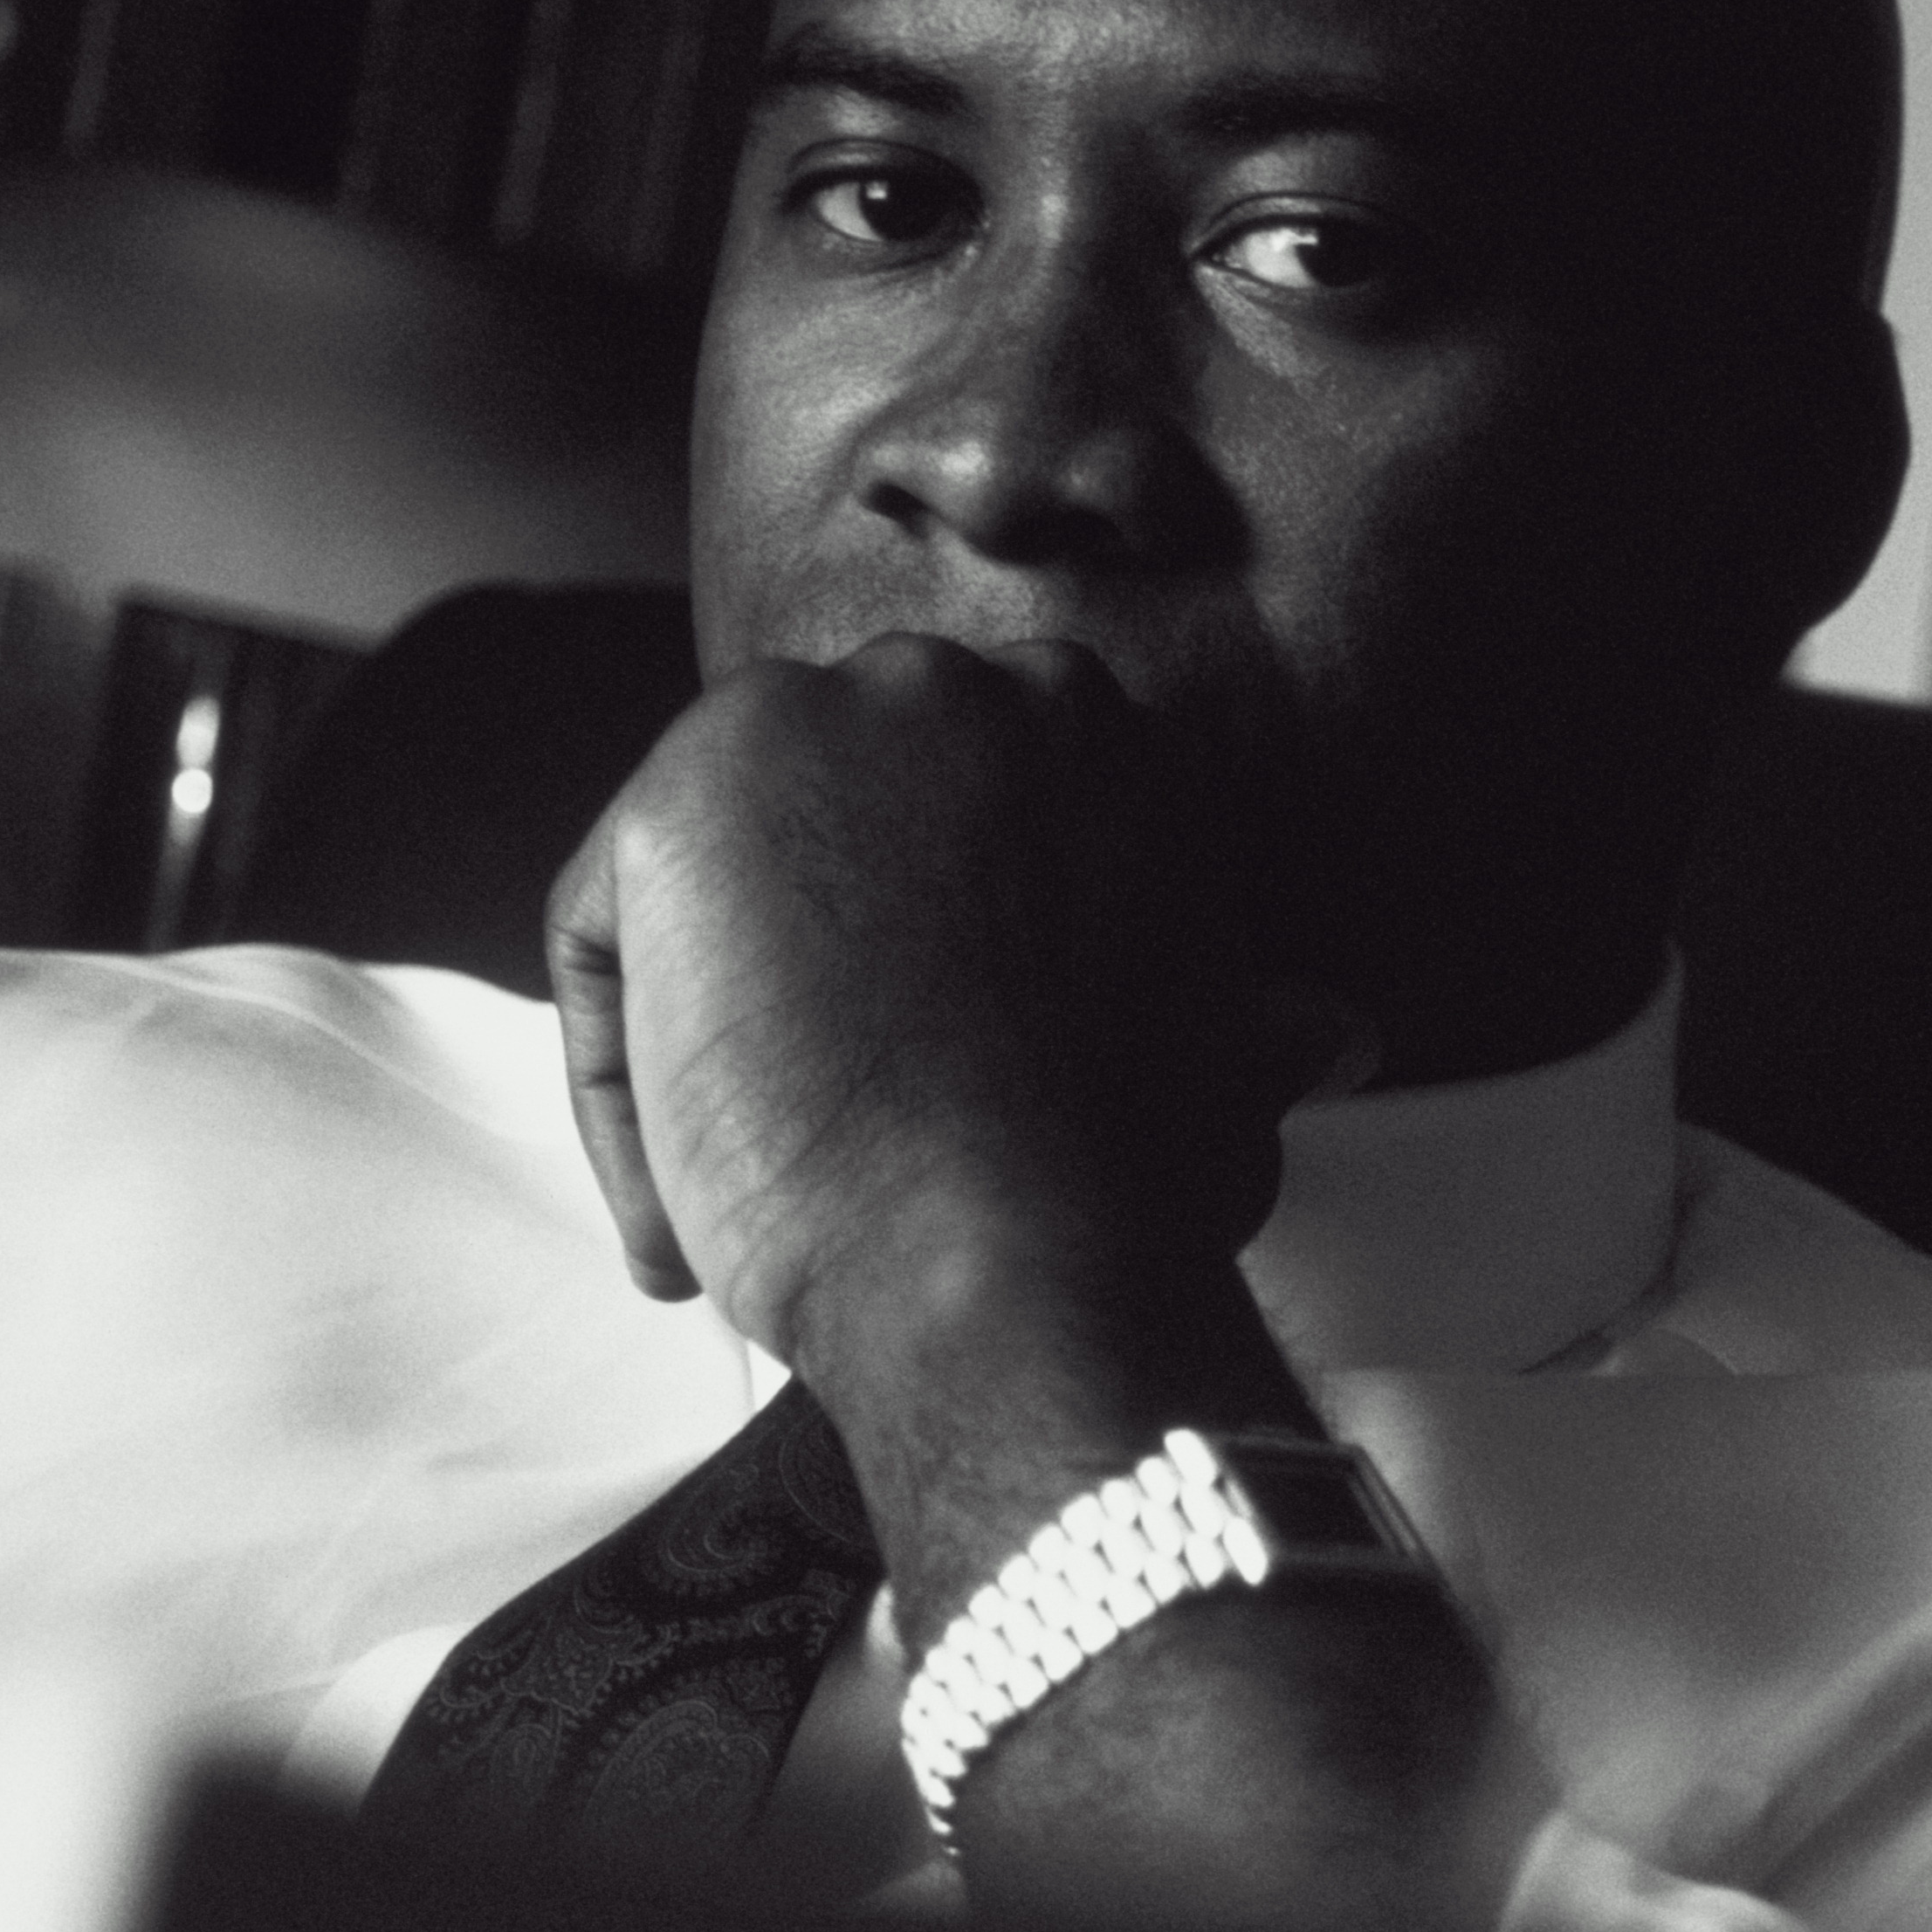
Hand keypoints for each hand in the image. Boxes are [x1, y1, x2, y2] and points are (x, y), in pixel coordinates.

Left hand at [542, 633, 1325, 1362]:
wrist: (1009, 1246)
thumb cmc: (1129, 1179)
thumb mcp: (1224, 1060)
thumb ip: (1246, 1017)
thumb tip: (1329, 1034)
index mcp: (1084, 724)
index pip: (933, 815)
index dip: (911, 964)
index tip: (914, 1084)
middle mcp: (947, 685)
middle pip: (807, 822)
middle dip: (794, 972)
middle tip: (807, 1127)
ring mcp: (806, 729)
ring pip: (697, 879)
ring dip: (699, 1027)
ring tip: (740, 1186)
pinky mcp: (677, 809)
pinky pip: (603, 948)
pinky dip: (621, 1083)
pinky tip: (680, 1210)